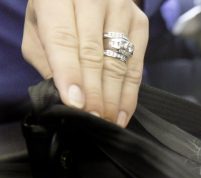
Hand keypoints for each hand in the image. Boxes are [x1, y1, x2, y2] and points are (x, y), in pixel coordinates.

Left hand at [22, 0, 148, 126]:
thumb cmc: (56, 11)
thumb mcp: (37, 27)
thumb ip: (48, 59)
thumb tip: (68, 96)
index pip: (64, 38)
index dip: (70, 72)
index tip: (75, 103)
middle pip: (94, 52)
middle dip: (94, 91)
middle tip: (92, 118)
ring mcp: (122, 9)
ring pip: (118, 61)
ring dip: (113, 96)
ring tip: (106, 120)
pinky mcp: (140, 23)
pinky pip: (136, 65)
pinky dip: (129, 93)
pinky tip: (121, 112)